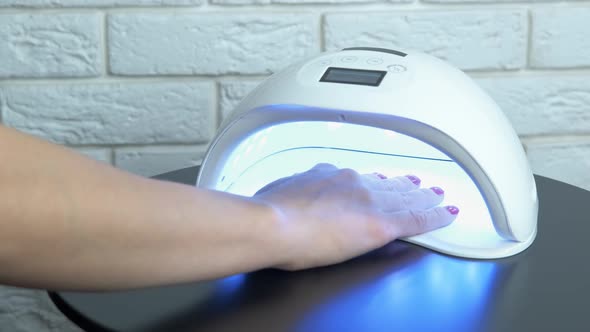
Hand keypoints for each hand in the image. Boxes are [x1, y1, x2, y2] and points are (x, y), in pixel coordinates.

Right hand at [253, 163, 458, 270]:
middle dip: (405, 184)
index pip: (361, 178)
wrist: (271, 224)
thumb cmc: (267, 212)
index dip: (377, 179)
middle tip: (420, 183)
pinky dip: (435, 217)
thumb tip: (288, 193)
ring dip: (423, 196)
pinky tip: (446, 214)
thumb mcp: (278, 192)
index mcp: (329, 175)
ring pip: (406, 198)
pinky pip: (417, 219)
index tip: (384, 179)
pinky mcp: (381, 225)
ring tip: (437, 196)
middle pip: (388, 183)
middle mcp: (352, 183)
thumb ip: (292, 190)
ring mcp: (369, 202)